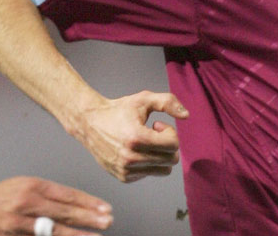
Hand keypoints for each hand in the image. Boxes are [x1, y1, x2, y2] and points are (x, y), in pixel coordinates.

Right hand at [0, 176, 112, 235]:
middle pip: (64, 213)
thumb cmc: (3, 195)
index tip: (106, 208)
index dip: (88, 203)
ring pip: (53, 232)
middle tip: (108, 221)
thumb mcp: (26, 185)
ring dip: (76, 235)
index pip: (67, 195)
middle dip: (89, 218)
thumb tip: (80, 205)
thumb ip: (51, 194)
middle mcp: (26, 204)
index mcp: (32, 186)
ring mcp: (18, 225)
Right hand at [72, 90, 187, 182]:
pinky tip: (136, 150)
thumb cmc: (119, 110)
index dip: (170, 132)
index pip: (173, 145)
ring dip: (160, 154)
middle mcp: (130, 158)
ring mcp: (126, 170)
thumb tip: (187, 115)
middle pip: (171, 159)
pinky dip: (149, 162)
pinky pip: (150, 173)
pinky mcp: (124, 177)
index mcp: (136, 138)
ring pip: (164, 170)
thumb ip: (168, 102)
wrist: (90, 123)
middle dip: (167, 144)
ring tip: (145, 142)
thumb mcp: (143, 99)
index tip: (157, 124)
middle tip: (153, 132)